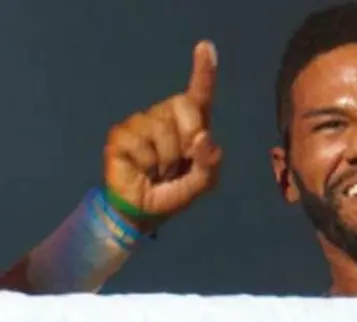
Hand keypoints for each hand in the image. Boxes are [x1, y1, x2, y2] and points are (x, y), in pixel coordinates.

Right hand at [104, 40, 221, 224]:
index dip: (204, 72)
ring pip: (162, 129)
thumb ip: (210, 163)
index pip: (198, 94)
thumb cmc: (174, 193)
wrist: (144, 213)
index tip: (205, 47)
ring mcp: (141, 123)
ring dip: (166, 159)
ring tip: (159, 171)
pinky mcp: (121, 134)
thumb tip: (204, 137)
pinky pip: (141, 145)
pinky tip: (143, 170)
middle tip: (178, 164)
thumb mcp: (202, 184)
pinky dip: (147, 165)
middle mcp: (165, 116)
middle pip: (184, 106)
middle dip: (188, 138)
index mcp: (191, 125)